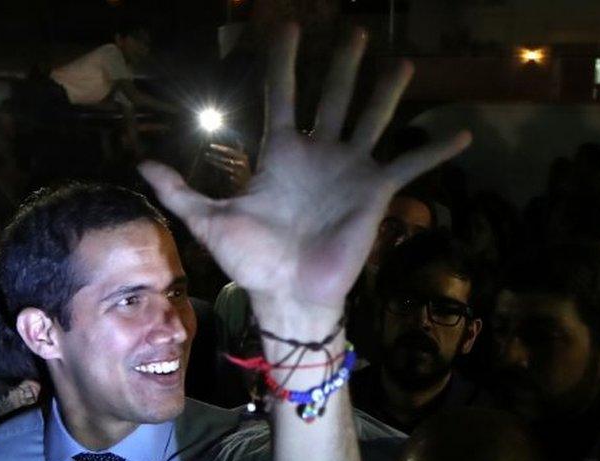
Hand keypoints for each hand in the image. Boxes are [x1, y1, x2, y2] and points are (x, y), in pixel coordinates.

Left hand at [139, 25, 469, 312]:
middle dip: (342, 65)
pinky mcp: (377, 190)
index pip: (281, 95)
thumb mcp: (209, 220)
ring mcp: (350, 170)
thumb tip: (138, 164)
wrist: (288, 293)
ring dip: (388, 91)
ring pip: (373, 118)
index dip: (283, 62)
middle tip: (353, 31)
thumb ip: (180, 189)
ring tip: (401, 61)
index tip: (286, 27)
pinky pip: (412, 164)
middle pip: (334, 97)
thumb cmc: (252, 259)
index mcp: (280, 154)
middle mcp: (319, 154)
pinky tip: (462, 132)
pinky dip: (435, 149)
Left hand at [205, 143, 251, 190]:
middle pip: (224, 159)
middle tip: (206, 153)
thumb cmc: (244, 169)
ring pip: (223, 167)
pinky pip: (224, 175)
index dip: (219, 148)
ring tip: (207, 159)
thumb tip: (238, 140)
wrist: (248, 184)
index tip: (211, 145)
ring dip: (214, 163)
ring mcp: (238, 173)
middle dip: (215, 156)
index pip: (228, 151)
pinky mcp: (235, 180)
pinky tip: (211, 169)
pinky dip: (218, 172)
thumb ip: (240, 149)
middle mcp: (241, 165)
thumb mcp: (244, 158)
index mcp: (243, 157)